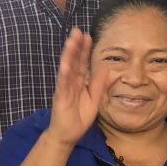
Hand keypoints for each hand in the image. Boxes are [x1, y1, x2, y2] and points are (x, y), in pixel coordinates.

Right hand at [48, 27, 107, 147]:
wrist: (67, 135)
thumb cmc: (79, 118)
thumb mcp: (94, 98)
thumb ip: (98, 83)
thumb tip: (105, 66)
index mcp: (79, 82)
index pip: (82, 63)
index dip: (84, 50)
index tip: (87, 35)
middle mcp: (70, 82)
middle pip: (74, 61)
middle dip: (75, 46)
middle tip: (77, 30)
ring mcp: (64, 89)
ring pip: (67, 68)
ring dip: (68, 54)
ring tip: (71, 40)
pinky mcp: (60, 98)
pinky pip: (62, 84)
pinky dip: (64, 73)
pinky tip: (66, 63)